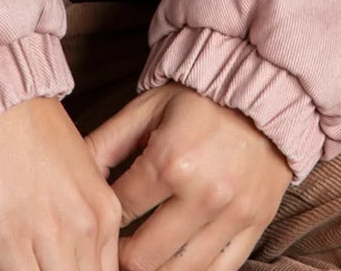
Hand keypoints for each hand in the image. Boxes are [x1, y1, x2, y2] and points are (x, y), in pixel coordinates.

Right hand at [0, 94, 124, 270]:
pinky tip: (11, 261)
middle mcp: (85, 226)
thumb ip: (84, 218)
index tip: (67, 265)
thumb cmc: (32, 130)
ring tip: (31, 261)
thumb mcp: (80, 174)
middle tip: (48, 262)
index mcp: (105, 210)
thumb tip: (75, 257)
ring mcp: (47, 236)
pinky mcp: (8, 241)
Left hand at [82, 82, 291, 270]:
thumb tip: (74, 172)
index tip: (98, 222)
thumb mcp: (148, 107)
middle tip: (114, 249)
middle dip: (120, 258)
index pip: (118, 211)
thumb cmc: (201, 95)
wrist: (266, 87)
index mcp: (169, 161)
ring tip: (142, 258)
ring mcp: (232, 214)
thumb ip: (107, 142)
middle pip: (143, 257)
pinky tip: (177, 262)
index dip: (102, 218)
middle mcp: (202, 194)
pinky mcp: (256, 224)